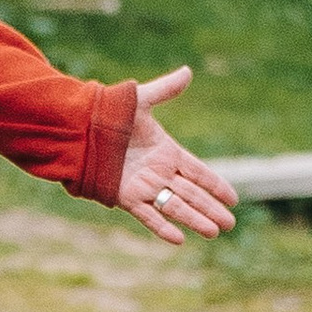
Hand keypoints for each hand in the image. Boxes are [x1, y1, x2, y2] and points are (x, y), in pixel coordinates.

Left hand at [117, 67, 237, 246]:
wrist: (78, 130)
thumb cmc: (108, 114)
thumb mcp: (140, 101)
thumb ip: (165, 90)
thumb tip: (187, 71)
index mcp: (166, 151)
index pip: (197, 171)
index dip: (215, 184)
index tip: (234, 198)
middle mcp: (157, 172)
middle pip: (191, 194)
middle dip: (210, 208)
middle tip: (230, 223)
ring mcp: (143, 186)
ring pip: (175, 206)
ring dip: (194, 219)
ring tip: (214, 232)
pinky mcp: (125, 197)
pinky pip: (147, 215)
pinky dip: (162, 227)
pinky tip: (179, 240)